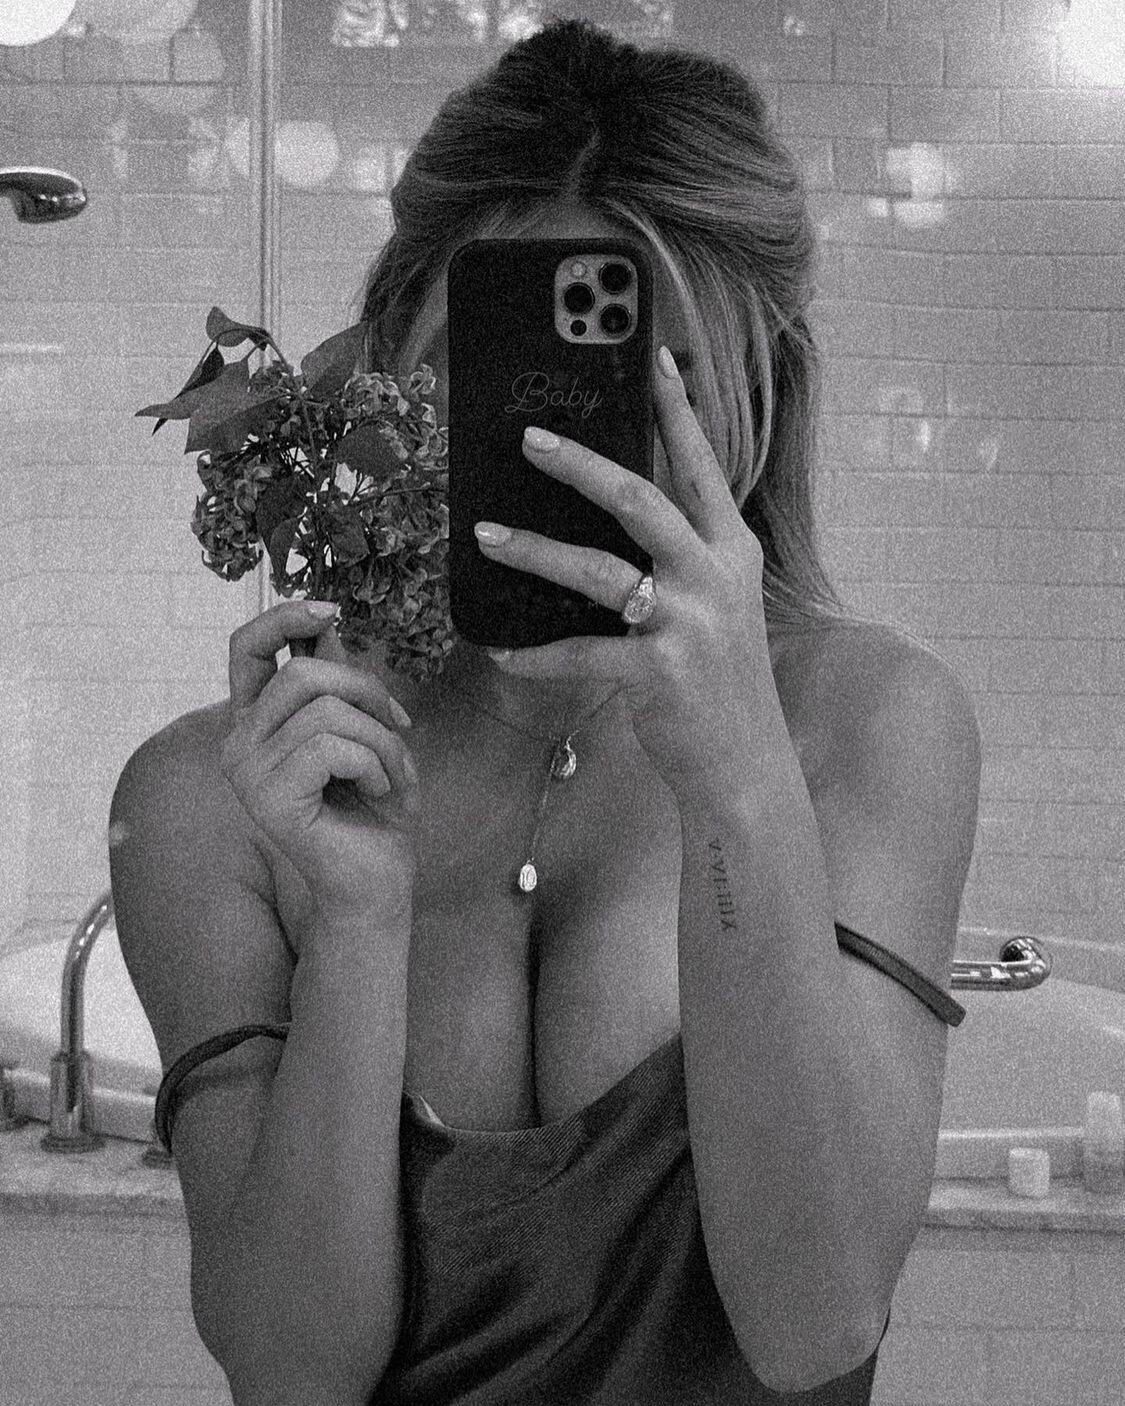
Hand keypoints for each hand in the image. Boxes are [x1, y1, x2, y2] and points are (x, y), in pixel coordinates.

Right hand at [219, 600, 420, 920]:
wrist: (377, 880)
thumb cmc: (372, 807)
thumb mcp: (362, 728)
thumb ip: (337, 680)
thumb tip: (326, 619)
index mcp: (256, 721)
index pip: (246, 647)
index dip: (283, 617)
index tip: (330, 611)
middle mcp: (238, 743)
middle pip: (303, 675)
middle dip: (368, 691)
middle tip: (399, 725)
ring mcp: (247, 772)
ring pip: (327, 711)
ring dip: (381, 739)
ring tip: (391, 775)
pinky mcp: (268, 798)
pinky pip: (332, 747)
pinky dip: (375, 764)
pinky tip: (380, 794)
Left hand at [473, 346, 770, 792]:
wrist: (745, 764)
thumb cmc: (719, 680)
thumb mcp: (718, 606)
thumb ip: (679, 560)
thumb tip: (605, 518)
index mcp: (732, 551)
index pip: (704, 466)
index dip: (679, 411)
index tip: (658, 357)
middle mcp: (715, 577)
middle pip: (642, 499)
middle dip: (581, 463)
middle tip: (529, 438)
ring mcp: (690, 623)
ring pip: (598, 569)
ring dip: (534, 549)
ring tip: (485, 535)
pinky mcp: (659, 672)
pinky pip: (579, 654)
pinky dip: (536, 655)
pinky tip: (502, 653)